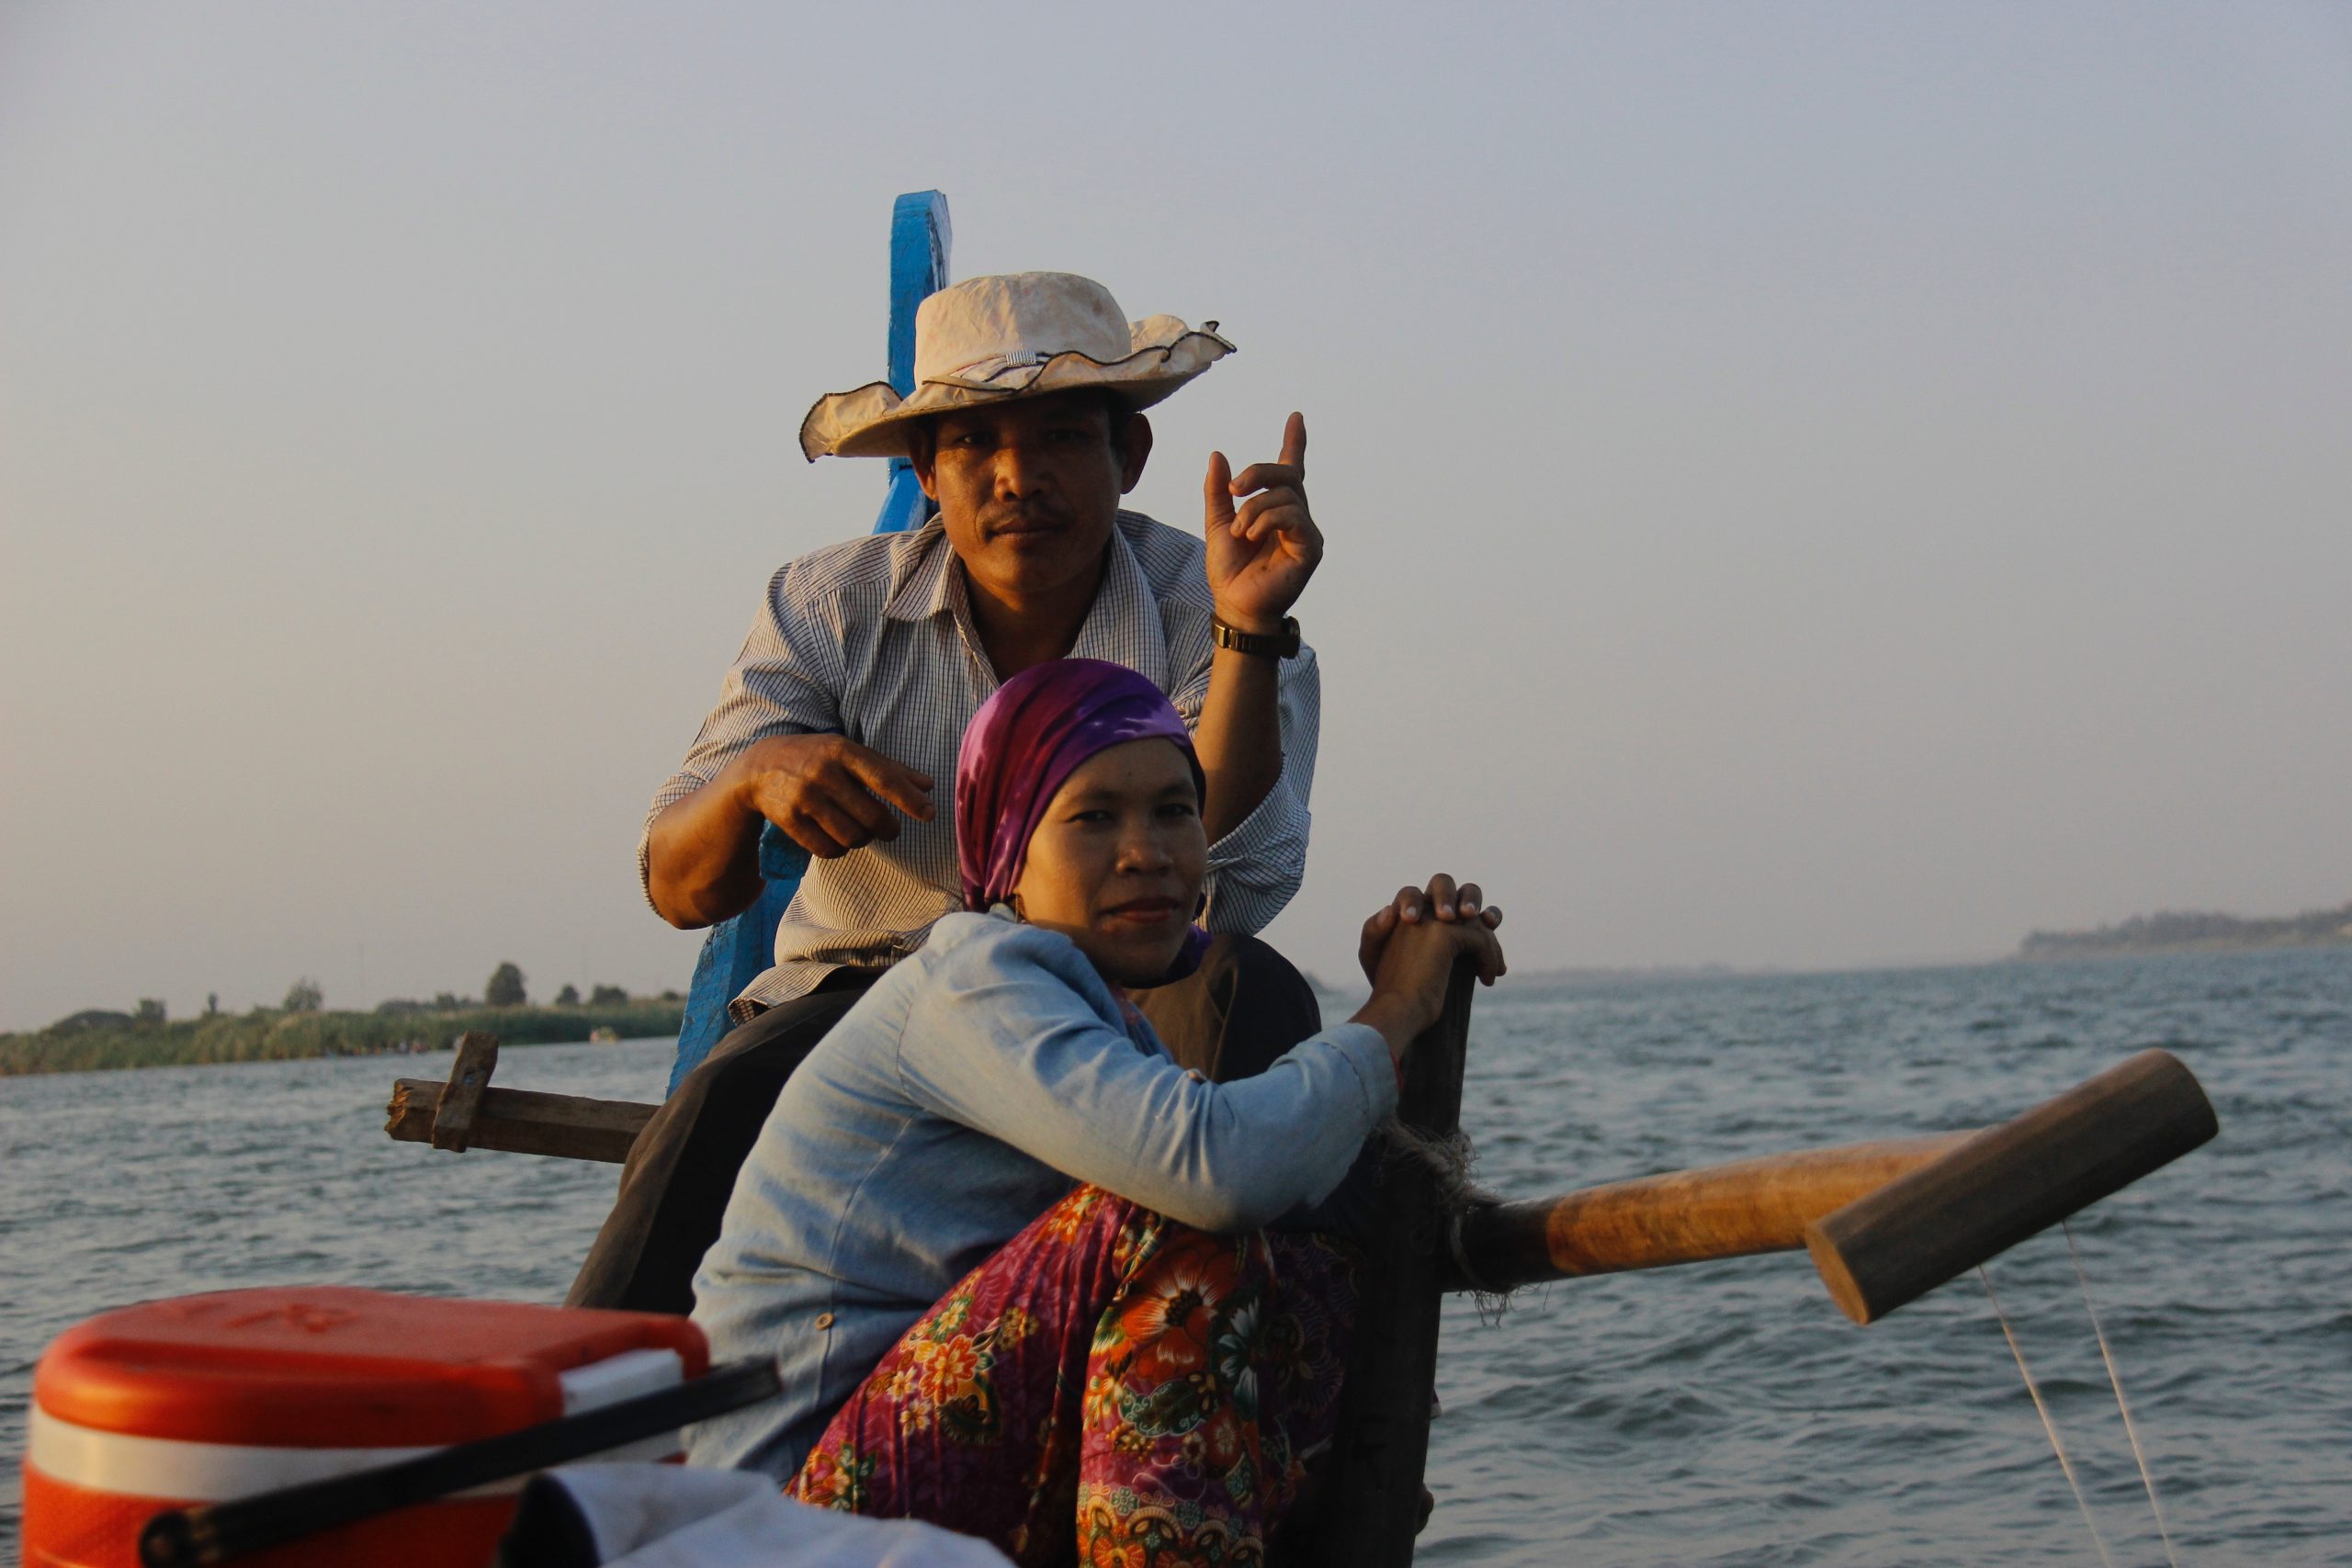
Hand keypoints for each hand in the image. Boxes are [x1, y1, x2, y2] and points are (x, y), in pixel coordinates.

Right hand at [733, 734, 934, 858]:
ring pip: (852, 837)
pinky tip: (838, 839)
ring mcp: (805, 798)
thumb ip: (891, 769)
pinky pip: (828, 849)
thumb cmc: (818, 758)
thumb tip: (930, 785)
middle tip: (890, 829)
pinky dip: (840, 850)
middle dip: (888, 829)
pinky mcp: (790, 820)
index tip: (930, 814)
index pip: (884, 778)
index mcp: (843, 751)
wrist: (761, 767)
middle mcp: (823, 773)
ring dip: (863, 840)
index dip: (909, 799)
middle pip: (871, 817)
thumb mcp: (850, 753)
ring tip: (861, 831)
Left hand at [1204, 412, 1321, 632]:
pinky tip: (1251, 536)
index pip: (1289, 469)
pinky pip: (1293, 516)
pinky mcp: (1311, 548)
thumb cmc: (1229, 569)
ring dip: (1254, 509)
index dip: (1294, 442)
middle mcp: (1296, 516)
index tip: (1296, 417)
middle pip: (1287, 475)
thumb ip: (1217, 492)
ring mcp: (1306, 532)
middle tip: (1234, 489)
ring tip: (1240, 532)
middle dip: (1258, 474)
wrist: (1234, 603)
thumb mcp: (1217, 523)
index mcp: (1275, 509)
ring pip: (1286, 496)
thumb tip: (1218, 455)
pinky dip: (1266, 520)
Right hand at [1352, 874, 1506, 1052]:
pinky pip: (1479, 938)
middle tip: (1490, 923)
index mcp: (1399, 916)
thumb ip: (1433, 938)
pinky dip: (1489, 958)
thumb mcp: (1414, 963)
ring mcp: (1427, 919)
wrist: (1394, 1012)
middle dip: (1470, 897)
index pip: (1428, 894)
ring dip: (1490, 942)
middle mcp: (1411, 911)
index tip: (1483, 924)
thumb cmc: (1398, 995)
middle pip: (1442, 882)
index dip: (1459, 902)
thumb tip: (1475, 924)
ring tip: (1497, 968)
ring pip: (1471, 914)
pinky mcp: (1443, 934)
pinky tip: (1487, 979)